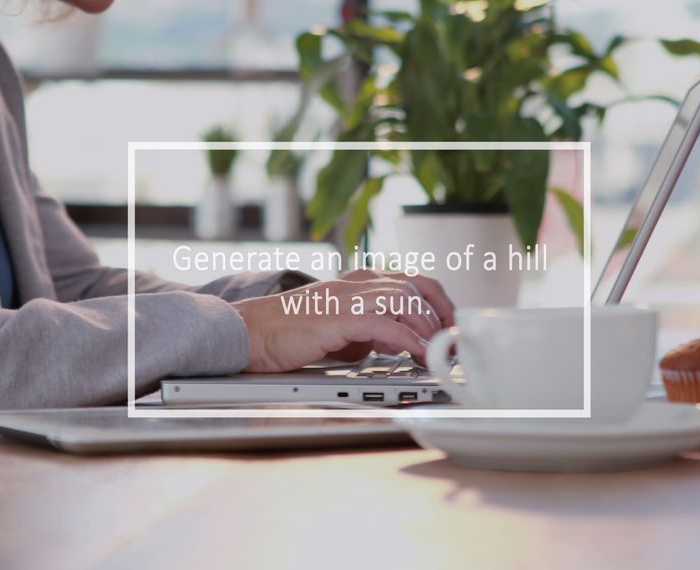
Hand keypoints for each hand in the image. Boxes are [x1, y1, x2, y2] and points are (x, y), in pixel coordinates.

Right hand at [231, 278, 443, 372]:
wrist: (250, 332)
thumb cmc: (288, 331)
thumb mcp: (339, 328)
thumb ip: (368, 330)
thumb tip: (396, 343)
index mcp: (357, 280)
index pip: (412, 279)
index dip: (437, 301)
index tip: (449, 325)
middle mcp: (356, 282)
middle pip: (416, 286)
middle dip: (439, 315)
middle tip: (448, 341)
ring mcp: (348, 297)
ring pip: (406, 300)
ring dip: (426, 327)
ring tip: (434, 350)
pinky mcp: (339, 317)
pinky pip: (386, 324)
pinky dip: (408, 339)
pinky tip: (416, 354)